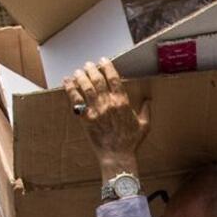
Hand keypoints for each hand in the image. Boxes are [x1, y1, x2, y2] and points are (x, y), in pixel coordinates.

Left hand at [63, 59, 148, 178]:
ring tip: (78, 71)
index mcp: (122, 102)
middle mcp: (108, 103)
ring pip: (86, 87)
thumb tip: (148, 101)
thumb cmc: (130, 142)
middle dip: (92, 69)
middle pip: (98, 79)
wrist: (117, 155)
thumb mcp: (144, 126)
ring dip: (81, 76)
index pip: (114, 78)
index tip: (103, 61)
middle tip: (88, 65)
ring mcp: (96, 110)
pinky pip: (76, 100)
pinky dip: (70, 89)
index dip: (107, 67)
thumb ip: (146, 111)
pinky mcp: (86, 118)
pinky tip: (67, 82)